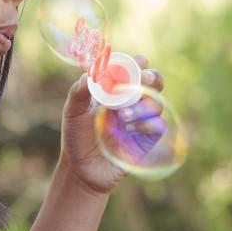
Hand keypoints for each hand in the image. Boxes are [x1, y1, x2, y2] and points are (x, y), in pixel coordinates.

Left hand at [58, 56, 164, 196]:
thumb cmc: (76, 137)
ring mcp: (141, 121)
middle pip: (154, 83)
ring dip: (143, 105)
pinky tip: (129, 129)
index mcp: (116, 91)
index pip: (133, 71)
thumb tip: (89, 74)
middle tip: (143, 79)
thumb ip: (79, 91)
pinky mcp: (146, 140)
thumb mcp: (73, 112)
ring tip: (122, 116)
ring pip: (156, 103)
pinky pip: (158, 126)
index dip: (138, 64)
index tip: (139, 61)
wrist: (80, 169)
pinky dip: (148, 124)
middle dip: (152, 78)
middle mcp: (132, 102)